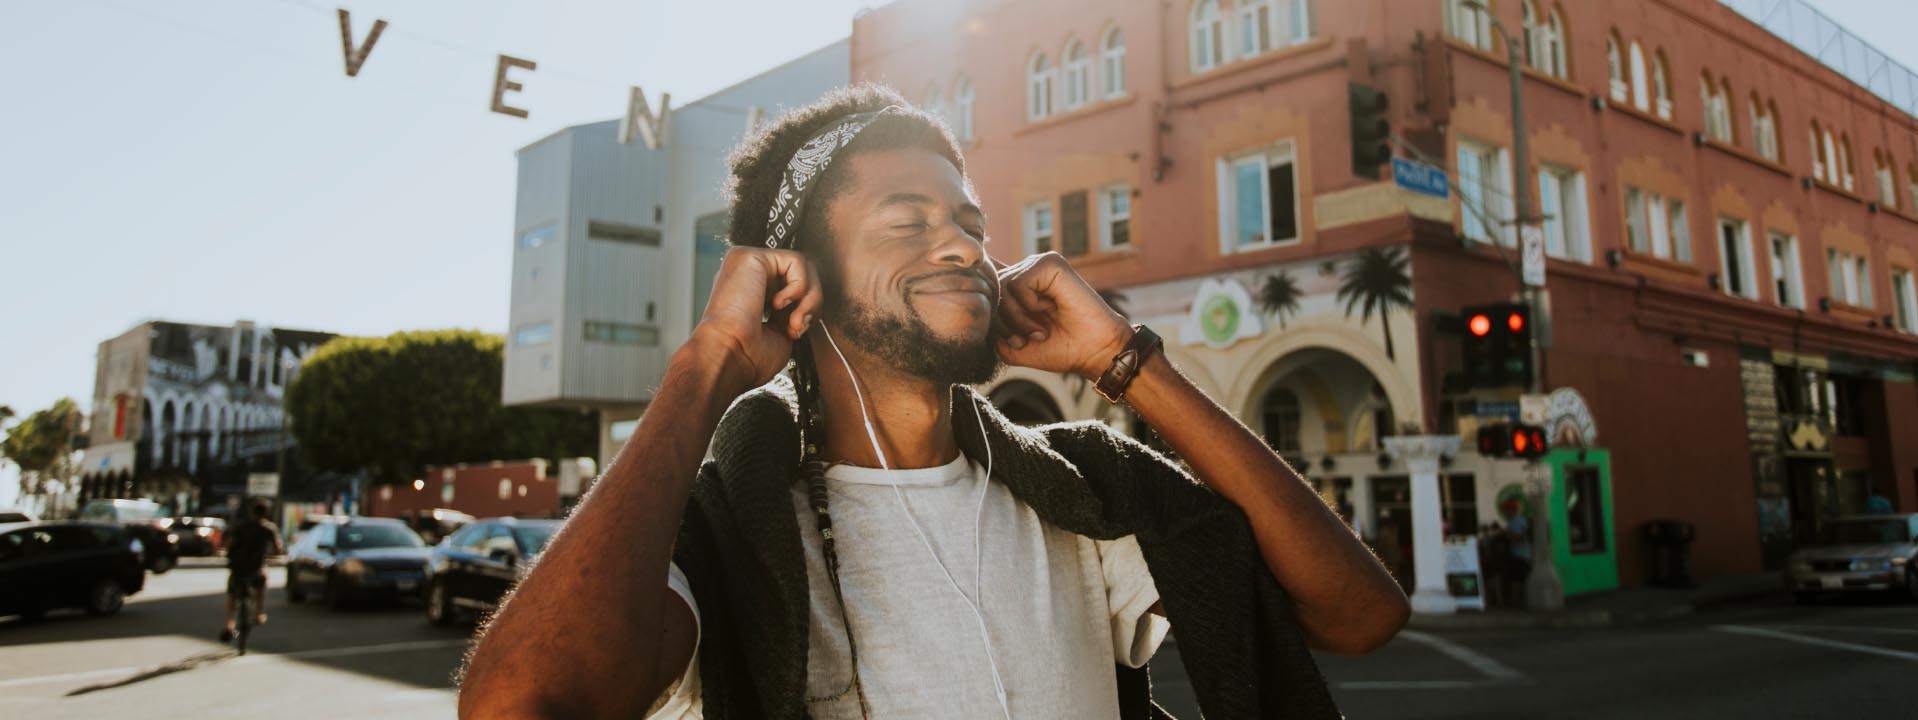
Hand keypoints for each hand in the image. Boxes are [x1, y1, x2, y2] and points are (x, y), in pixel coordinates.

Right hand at [686, 247, 824, 391]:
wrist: (728, 356)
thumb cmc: (748, 355)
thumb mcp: (782, 331)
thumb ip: (796, 311)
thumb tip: (810, 302)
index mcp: (753, 292)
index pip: (794, 286)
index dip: (806, 308)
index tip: (797, 332)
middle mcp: (749, 276)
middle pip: (803, 274)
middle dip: (811, 303)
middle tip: (798, 327)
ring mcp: (748, 264)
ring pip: (803, 266)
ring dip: (808, 298)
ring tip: (793, 321)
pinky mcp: (749, 256)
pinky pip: (795, 260)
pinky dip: (798, 286)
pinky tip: (779, 304)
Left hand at [992, 252, 1131, 378]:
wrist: (1093, 351)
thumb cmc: (1058, 349)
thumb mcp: (1013, 347)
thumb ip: (990, 329)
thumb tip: (976, 305)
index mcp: (1016, 287)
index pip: (985, 281)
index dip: (982, 299)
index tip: (994, 323)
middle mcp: (1025, 272)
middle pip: (989, 288)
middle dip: (1001, 321)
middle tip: (1024, 339)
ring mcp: (1038, 265)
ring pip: (1001, 286)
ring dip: (1015, 317)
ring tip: (1037, 331)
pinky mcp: (1051, 263)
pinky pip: (1018, 282)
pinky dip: (1027, 306)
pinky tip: (1046, 313)